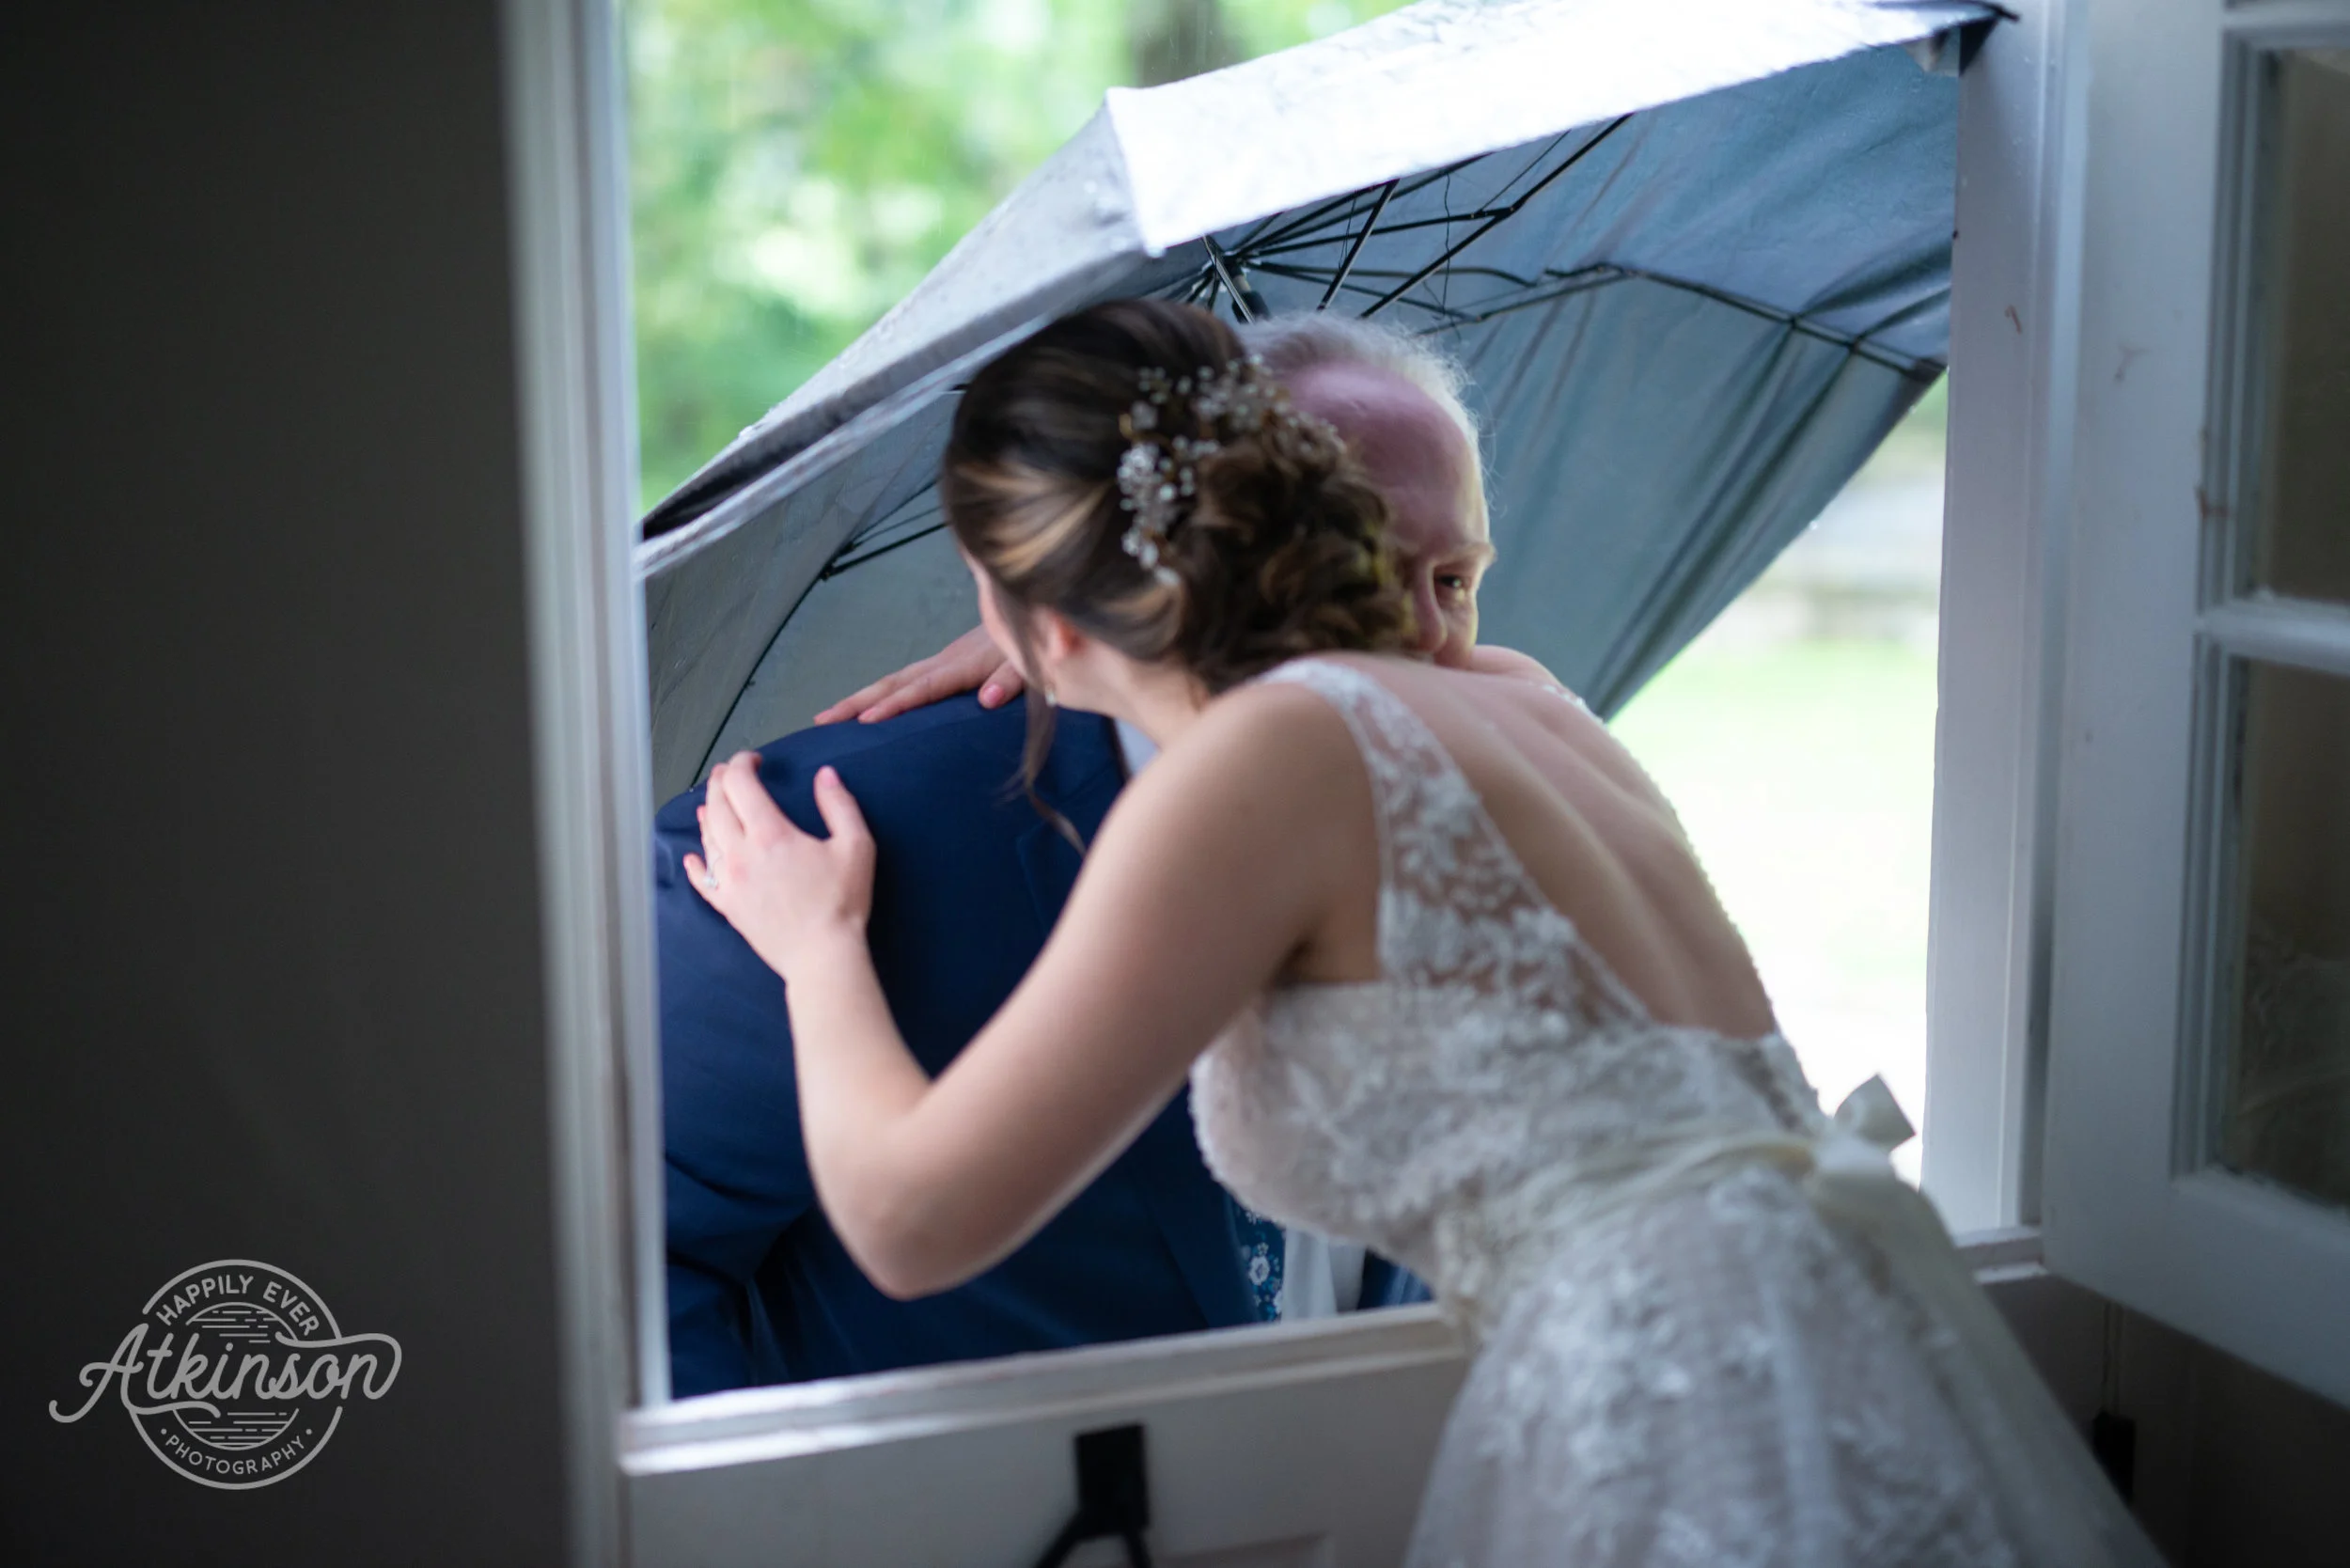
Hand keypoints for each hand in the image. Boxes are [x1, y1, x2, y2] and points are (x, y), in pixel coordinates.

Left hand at [686, 754, 874, 985]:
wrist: (822, 955)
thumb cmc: (841, 903)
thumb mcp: (855, 846)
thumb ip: (839, 805)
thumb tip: (825, 776)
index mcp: (770, 834)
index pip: (741, 785)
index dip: (742, 764)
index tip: (753, 760)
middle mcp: (741, 853)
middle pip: (717, 806)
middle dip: (720, 782)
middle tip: (728, 773)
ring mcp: (730, 881)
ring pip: (706, 838)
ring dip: (707, 814)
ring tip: (711, 803)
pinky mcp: (728, 907)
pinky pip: (701, 881)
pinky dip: (694, 864)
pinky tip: (691, 857)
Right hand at [813, 625, 1025, 723]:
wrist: (1037, 613)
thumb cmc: (1037, 644)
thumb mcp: (1033, 664)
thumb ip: (1012, 680)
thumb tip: (988, 700)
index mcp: (963, 665)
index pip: (922, 689)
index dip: (895, 705)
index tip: (866, 721)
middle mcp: (945, 661)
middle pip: (892, 683)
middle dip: (855, 702)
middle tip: (822, 721)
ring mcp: (942, 660)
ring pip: (893, 680)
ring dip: (860, 698)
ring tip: (827, 717)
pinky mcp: (945, 662)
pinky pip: (904, 680)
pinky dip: (880, 693)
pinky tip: (866, 708)